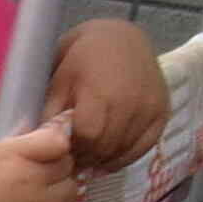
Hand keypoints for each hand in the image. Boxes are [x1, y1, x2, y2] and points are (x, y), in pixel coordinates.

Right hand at [0, 119, 80, 201]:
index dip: (54, 138)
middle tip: (38, 167)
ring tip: (42, 190)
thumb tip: (11, 133)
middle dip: (56, 161)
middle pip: (67, 163)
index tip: (44, 141)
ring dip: (60, 186)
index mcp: (15, 156)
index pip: (59, 139)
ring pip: (71, 189)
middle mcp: (34, 180)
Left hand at [46, 18, 167, 174]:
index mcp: (102, 93)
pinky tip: (109, 159)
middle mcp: (131, 102)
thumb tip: (39, 149)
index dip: (73, 149)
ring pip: (124, 151)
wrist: (119, 40)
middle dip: (87, 158)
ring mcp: (150, 108)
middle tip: (73, 162)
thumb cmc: (81, 60)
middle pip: (106, 148)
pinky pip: (144, 147)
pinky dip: (125, 157)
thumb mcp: (58, 83)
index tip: (62, 153)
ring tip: (88, 160)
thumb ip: (50, 116)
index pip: (87, 137)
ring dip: (105, 161)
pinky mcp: (162, 112)